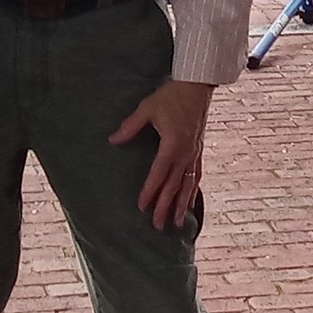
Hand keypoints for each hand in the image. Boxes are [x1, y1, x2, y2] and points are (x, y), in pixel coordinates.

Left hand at [109, 79, 212, 229]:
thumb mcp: (147, 108)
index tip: (142, 207)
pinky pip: (196, 175)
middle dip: (165, 206)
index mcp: (172, 144)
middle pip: (174, 185)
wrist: (197, 86)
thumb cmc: (171, 95)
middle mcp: (185, 153)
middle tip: (158, 226)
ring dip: (181, 204)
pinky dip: (193, 190)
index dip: (150, 191)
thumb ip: (131, 126)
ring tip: (177, 222)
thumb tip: (113, 140)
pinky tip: (190, 200)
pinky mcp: (199, 149)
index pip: (158, 173)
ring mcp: (194, 153)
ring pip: (187, 184)